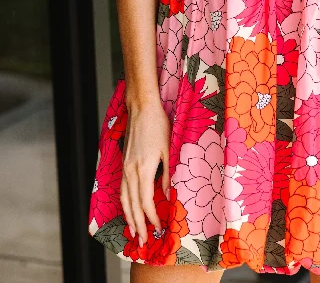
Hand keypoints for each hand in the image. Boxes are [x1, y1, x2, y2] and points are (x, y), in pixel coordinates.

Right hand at [120, 100, 170, 246]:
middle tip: (143, 240)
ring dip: (129, 217)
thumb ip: (167, 174)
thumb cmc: (158, 125)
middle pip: (132, 205)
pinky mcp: (124, 162)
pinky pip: (122, 188)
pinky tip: (127, 208)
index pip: (146, 202)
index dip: (152, 217)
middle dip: (138, 224)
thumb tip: (166, 194)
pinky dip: (124, 203)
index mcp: (144, 169)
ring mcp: (125, 167)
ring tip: (134, 231)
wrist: (141, 107)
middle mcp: (131, 171)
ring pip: (124, 199)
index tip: (159, 227)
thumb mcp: (169, 149)